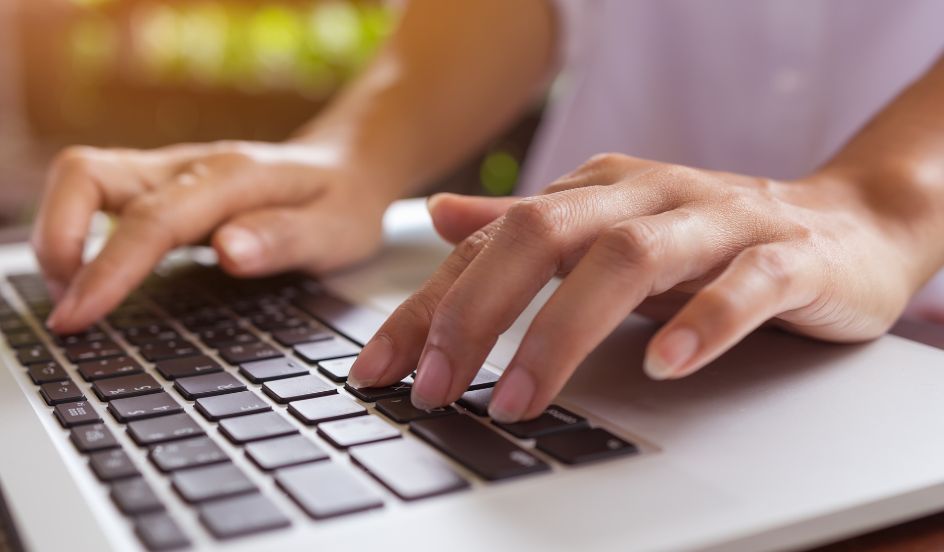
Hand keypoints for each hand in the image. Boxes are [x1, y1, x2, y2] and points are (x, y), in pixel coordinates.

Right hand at [34, 141, 390, 333]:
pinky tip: (93, 279)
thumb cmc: (342, 206)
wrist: (348, 168)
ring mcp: (170, 174)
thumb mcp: (336, 232)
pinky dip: (79, 236)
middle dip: (58, 238)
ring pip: (83, 180)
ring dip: (61, 236)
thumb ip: (285, 240)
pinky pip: (99, 198)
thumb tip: (229, 252)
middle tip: (69, 308)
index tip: (78, 317)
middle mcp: (190, 167)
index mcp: (233, 178)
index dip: (108, 269)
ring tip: (74, 299)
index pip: (152, 220)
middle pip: (87, 174)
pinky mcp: (161, 188)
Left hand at [349, 153, 920, 421]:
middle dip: (479, 313)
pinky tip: (664, 367)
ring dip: (565, 331)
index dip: (431, 304)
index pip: (494, 241)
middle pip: (545, 234)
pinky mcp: (787, 258)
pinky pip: (742, 287)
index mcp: (598, 189)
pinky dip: (700, 325)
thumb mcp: (606, 225)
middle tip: (437, 386)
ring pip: (630, 259)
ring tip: (519, 400)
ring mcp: (719, 223)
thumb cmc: (710, 237)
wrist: (844, 223)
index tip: (384, 368)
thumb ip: (526, 225)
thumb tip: (442, 219)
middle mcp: (649, 195)